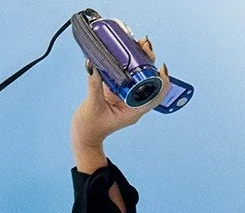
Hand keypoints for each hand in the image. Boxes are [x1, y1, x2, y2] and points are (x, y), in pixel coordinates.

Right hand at [71, 38, 167, 166]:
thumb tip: (92, 64)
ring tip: (137, 43)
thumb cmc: (89, 127)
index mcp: (134, 111)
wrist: (83, 137)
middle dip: (149, 61)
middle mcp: (133, 103)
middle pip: (148, 80)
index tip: (160, 65)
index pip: (156, 95)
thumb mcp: (92, 105)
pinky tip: (124, 51)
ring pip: (138, 76)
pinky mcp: (117, 92)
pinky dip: (126, 64)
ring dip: (139, 59)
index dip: (161, 79)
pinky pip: (125, 76)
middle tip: (145, 44)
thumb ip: (94, 84)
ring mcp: (126, 97)